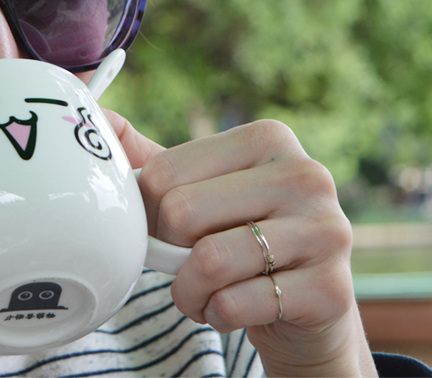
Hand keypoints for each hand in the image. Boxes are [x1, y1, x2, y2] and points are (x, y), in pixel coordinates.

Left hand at [104, 110, 377, 377]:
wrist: (307, 305)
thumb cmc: (240, 235)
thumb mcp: (199, 188)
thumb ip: (150, 156)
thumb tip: (100, 116)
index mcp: (267, 137)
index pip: (164, 173)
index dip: (150, 213)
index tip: (168, 228)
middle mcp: (305, 175)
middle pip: (182, 213)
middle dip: (168, 252)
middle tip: (185, 263)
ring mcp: (326, 231)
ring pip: (208, 262)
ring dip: (188, 291)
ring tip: (202, 291)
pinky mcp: (331, 289)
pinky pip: (235, 303)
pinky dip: (216, 315)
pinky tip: (231, 309)